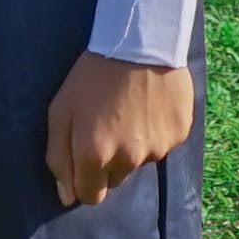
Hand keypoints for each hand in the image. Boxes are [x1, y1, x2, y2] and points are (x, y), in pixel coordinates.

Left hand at [44, 52, 195, 205]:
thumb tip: (67, 196)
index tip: (85, 159)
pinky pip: (163, 144)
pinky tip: (150, 105)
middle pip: (115, 180)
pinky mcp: (179, 134)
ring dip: (132, 145)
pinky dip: (155, 131)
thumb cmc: (92, 75)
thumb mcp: (60, 111)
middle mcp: (128, 159)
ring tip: (129, 110)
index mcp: (95, 155)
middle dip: (108, 163)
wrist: (141, 41)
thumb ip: (59, 158)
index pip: (89, 196)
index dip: (84, 181)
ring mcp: (157, 148)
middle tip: (107, 126)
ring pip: (139, 161)